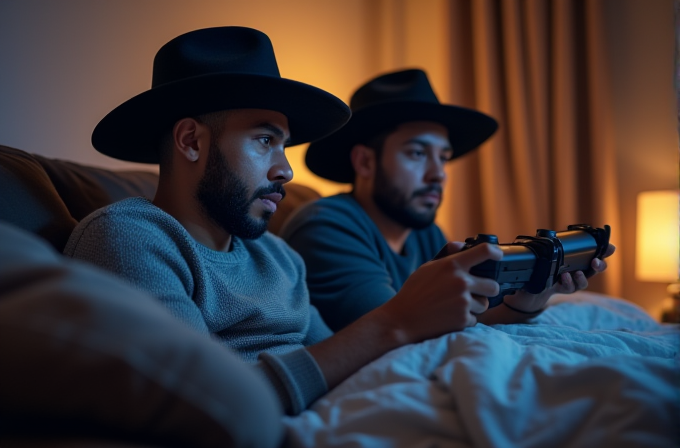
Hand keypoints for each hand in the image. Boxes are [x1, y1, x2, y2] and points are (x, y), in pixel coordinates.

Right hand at [376, 241, 502, 343]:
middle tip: (476, 292)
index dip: (495, 253)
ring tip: (455, 306)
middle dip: (487, 290)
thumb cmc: (413, 292)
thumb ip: (447, 256)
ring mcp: (463, 302)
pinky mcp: (463, 319)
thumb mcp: (427, 268)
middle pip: (493, 286)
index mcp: (452, 265)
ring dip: (475, 307)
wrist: (402, 320)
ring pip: (484, 305)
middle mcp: (461, 282)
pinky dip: (465, 319)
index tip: (498, 256)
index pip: (483, 252)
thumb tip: (461, 245)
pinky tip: (449, 316)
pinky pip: (475, 319)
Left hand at [503, 243, 616, 312]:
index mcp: (578, 258)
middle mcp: (578, 270)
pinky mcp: (563, 289)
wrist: (529, 282)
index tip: (611, 248)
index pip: (595, 253)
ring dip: (582, 278)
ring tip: (575, 273)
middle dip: (600, 266)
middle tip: (595, 262)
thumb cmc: (541, 263)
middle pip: (596, 269)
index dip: (605, 250)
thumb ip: (552, 245)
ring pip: (584, 282)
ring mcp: (572, 281)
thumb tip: (550, 234)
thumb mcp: (546, 252)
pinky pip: (570, 288)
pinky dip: (568, 283)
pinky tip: (563, 277)